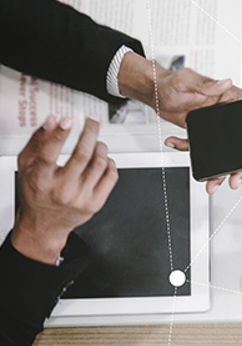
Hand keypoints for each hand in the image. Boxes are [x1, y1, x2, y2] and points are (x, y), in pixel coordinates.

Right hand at [10, 116, 117, 264]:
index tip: (67, 120)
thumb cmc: (35, 192)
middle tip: (92, 121)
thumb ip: (38, 142)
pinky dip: (109, 163)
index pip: (50, 154)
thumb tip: (51, 121)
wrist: (44, 224)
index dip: (59, 134)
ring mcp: (80, 198)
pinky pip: (110, 177)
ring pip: (99, 164)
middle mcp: (61, 190)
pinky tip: (103, 158)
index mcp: (40, 180)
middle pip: (82, 155)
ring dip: (100, 146)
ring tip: (96, 141)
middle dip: (90, 132)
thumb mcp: (26, 166)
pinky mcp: (95, 203)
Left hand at [117, 51, 241, 193]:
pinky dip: (188, 150)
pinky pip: (202, 148)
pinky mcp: (203, 133)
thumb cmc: (170, 82)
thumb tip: (226, 83)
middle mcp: (225, 113)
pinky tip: (175, 142)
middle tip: (233, 178)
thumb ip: (206, 83)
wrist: (154, 93)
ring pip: (223, 151)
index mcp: (229, 98)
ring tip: (211, 181)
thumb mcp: (187, 80)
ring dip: (217, 169)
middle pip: (241, 141)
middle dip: (238, 164)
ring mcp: (215, 125)